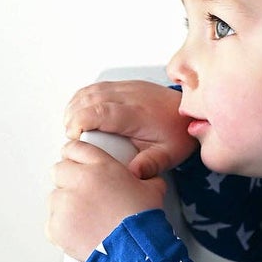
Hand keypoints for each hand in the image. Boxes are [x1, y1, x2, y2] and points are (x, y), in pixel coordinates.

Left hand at [46, 139, 167, 261]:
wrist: (135, 252)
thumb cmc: (143, 223)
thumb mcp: (153, 190)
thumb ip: (145, 176)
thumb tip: (146, 177)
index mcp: (100, 166)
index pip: (75, 148)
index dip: (74, 156)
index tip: (74, 163)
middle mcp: (78, 181)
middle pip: (59, 171)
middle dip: (68, 180)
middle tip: (83, 196)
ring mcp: (64, 204)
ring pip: (54, 198)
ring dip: (65, 206)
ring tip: (85, 221)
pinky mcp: (56, 227)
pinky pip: (52, 224)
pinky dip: (63, 230)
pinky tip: (80, 234)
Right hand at [63, 79, 195, 179]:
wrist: (190, 114)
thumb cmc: (178, 134)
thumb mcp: (168, 156)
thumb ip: (149, 165)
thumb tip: (131, 175)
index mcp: (137, 113)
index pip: (101, 111)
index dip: (80, 121)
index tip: (74, 136)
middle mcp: (130, 96)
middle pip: (90, 98)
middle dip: (73, 116)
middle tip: (71, 138)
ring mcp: (127, 88)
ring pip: (91, 90)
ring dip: (75, 106)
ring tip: (71, 127)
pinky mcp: (125, 86)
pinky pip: (97, 87)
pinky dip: (83, 99)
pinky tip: (80, 114)